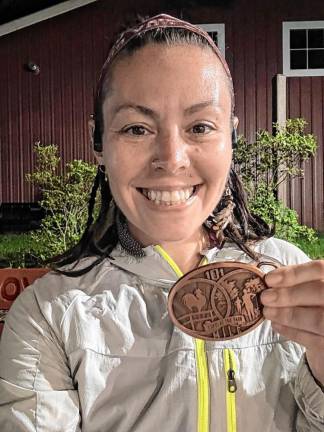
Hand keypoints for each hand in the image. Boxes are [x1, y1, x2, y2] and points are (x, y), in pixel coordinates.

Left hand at [261, 260, 323, 385]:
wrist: (323, 334)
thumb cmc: (313, 304)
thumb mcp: (307, 288)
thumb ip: (295, 282)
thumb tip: (269, 281)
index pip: (319, 269)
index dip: (294, 273)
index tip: (269, 279)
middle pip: (319, 292)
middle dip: (289, 295)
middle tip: (265, 298)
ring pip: (318, 319)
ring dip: (288, 314)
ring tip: (267, 312)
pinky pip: (314, 340)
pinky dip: (292, 332)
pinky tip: (276, 325)